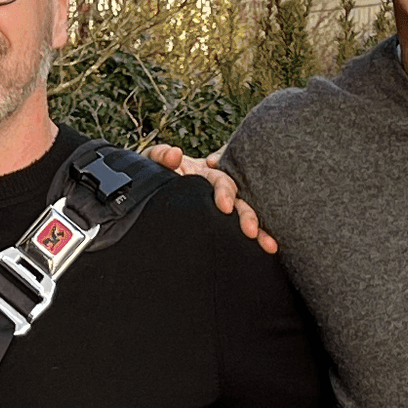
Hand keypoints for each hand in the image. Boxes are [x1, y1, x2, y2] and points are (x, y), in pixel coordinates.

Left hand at [143, 142, 274, 253]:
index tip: (224, 206)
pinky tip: (268, 252)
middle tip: (250, 231)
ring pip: (244, 219)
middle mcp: (216, 193)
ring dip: (259, 231)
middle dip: (246, 215)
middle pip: (239, 202)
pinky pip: (237, 236)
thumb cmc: (151, 177)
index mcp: (204, 176)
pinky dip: (254, 244)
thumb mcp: (151, 163)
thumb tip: (175, 155)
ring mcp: (217, 212)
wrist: (138, 200)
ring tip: (269, 246)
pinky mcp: (217, 228)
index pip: (221, 181)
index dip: (225, 191)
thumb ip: (161, 156)